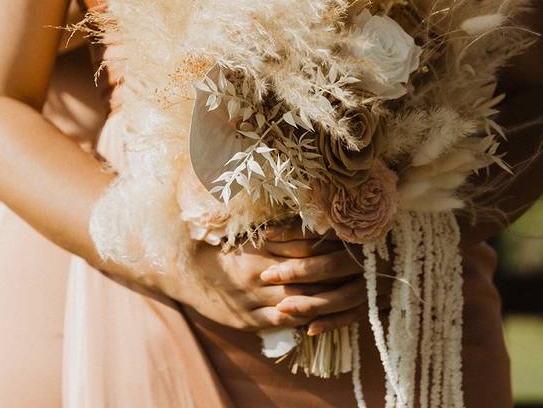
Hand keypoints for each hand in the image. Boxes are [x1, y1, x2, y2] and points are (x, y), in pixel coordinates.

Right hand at [175, 226, 377, 333]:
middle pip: (307, 277)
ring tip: (343, 298)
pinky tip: (316, 318)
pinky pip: (282, 322)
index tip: (348, 245)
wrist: (186, 272)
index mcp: (261, 248)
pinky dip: (301, 320)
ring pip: (299, 303)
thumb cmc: (219, 247)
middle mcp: (261, 274)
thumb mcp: (249, 233)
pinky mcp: (249, 320)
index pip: (305, 248)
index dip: (328, 248)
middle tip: (356, 273)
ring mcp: (255, 299)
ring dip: (323, 302)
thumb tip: (311, 220)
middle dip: (333, 276)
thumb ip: (279, 229)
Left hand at [263, 221, 393, 334]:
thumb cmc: (371, 232)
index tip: (265, 238)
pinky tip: (309, 329)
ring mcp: (375, 283)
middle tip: (267, 276)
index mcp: (360, 233)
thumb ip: (314, 224)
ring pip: (341, 297)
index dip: (292, 235)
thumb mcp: (347, 222)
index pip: (323, 234)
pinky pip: (354, 316)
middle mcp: (369, 258)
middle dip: (296, 272)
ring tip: (281, 309)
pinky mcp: (379, 303)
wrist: (413, 253)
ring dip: (310, 304)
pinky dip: (332, 323)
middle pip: (329, 266)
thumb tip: (273, 228)